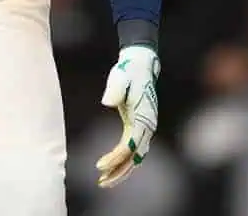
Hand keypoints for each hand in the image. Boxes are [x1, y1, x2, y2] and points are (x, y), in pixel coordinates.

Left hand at [96, 45, 160, 186]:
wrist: (140, 65)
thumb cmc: (128, 71)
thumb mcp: (120, 78)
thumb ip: (115, 90)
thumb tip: (107, 102)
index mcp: (144, 117)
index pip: (130, 145)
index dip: (115, 158)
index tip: (99, 165)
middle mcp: (148, 126)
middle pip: (135, 156)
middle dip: (119, 171)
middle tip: (101, 182)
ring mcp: (145, 128)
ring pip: (136, 157)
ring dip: (122, 170)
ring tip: (104, 182)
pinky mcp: (139, 126)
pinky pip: (133, 150)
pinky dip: (124, 161)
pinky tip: (112, 168)